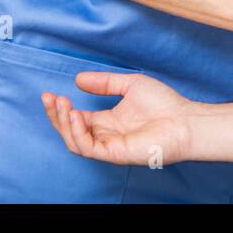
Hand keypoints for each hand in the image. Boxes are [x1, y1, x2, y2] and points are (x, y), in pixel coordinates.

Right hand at [40, 72, 192, 165]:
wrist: (184, 120)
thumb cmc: (164, 104)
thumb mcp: (129, 84)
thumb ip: (104, 83)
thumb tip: (78, 79)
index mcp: (106, 121)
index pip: (75, 118)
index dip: (60, 108)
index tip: (49, 93)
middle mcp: (104, 135)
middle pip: (69, 130)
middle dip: (55, 115)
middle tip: (48, 97)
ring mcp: (108, 145)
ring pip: (74, 141)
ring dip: (63, 123)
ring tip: (62, 103)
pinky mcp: (114, 154)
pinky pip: (88, 147)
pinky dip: (77, 133)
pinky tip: (75, 115)